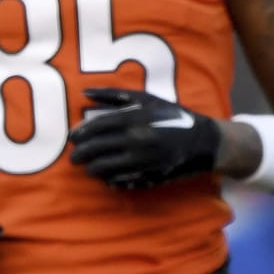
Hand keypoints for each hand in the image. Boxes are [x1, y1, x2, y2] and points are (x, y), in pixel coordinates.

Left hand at [67, 88, 219, 189]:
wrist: (202, 141)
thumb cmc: (170, 115)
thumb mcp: (146, 98)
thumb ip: (113, 95)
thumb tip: (84, 93)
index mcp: (134, 118)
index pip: (97, 127)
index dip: (80, 133)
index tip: (72, 138)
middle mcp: (136, 139)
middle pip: (97, 148)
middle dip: (80, 153)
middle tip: (73, 156)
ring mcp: (142, 160)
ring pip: (104, 167)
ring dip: (91, 168)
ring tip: (87, 166)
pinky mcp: (148, 176)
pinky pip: (120, 180)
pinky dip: (108, 179)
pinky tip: (104, 176)